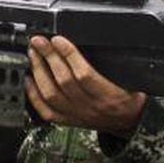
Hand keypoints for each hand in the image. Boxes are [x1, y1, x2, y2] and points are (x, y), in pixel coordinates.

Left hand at [25, 35, 146, 137]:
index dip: (69, 55)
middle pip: (63, 81)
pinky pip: (46, 111)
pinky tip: (29, 80)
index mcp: (109, 95)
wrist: (132, 123)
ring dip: (39, 72)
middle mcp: (91, 107)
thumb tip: (95, 39)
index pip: (84, 74)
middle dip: (49, 57)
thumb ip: (116, 63)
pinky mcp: (68, 121)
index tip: (59, 40)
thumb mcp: (133, 79)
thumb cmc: (132, 98)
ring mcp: (77, 115)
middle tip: (39, 42)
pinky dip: (34, 94)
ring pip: (51, 95)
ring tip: (33, 55)